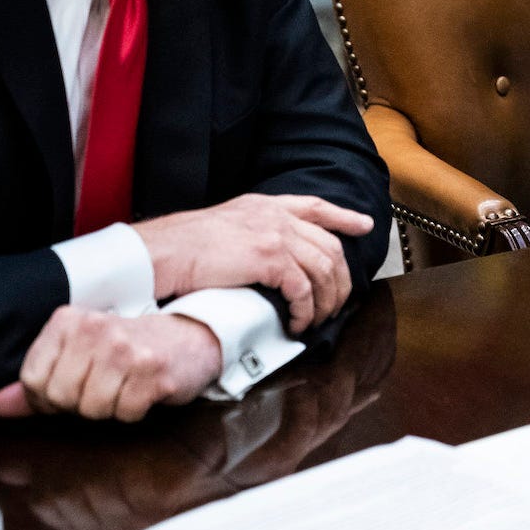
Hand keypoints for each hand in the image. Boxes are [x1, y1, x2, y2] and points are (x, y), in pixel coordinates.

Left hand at [0, 307, 222, 420]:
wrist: (190, 336)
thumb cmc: (130, 348)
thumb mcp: (78, 355)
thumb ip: (36, 381)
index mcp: (70, 320)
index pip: (32, 379)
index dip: (48, 397)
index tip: (72, 386)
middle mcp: (96, 329)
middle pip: (60, 398)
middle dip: (80, 404)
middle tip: (104, 386)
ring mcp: (126, 350)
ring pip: (91, 409)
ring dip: (109, 407)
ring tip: (125, 386)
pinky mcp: (153, 372)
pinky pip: (125, 413)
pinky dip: (134, 410)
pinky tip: (143, 390)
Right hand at [134, 194, 373, 331]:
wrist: (164, 251)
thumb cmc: (184, 247)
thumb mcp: (226, 227)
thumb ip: (253, 233)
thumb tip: (270, 260)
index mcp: (265, 205)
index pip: (316, 206)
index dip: (344, 216)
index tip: (364, 225)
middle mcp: (276, 216)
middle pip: (330, 247)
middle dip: (340, 281)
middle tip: (337, 305)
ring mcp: (276, 235)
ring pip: (324, 271)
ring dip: (325, 303)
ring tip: (314, 322)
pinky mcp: (270, 258)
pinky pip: (304, 290)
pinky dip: (306, 312)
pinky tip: (297, 324)